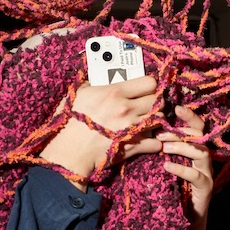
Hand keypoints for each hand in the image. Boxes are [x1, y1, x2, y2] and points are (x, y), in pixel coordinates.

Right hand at [39, 76, 163, 189]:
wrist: (70, 150)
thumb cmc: (69, 122)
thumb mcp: (79, 95)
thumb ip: (94, 84)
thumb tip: (98, 78)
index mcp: (115, 92)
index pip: (149, 82)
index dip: (149, 86)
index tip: (145, 90)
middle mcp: (127, 108)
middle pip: (158, 100)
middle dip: (155, 102)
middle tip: (148, 106)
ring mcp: (133, 127)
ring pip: (160, 119)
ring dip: (156, 121)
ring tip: (148, 122)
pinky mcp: (135, 145)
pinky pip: (156, 143)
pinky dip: (155, 143)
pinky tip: (148, 141)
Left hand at [157, 105, 212, 229]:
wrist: (183, 218)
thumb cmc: (169, 187)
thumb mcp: (161, 163)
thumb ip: (157, 147)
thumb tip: (140, 128)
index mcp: (194, 148)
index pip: (196, 126)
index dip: (189, 115)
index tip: (176, 107)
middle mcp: (204, 158)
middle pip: (201, 135)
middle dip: (182, 130)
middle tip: (161, 132)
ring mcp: (207, 172)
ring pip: (201, 152)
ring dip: (182, 147)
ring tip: (163, 147)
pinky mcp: (206, 188)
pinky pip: (196, 176)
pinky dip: (181, 169)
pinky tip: (167, 166)